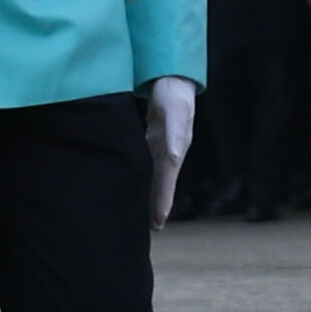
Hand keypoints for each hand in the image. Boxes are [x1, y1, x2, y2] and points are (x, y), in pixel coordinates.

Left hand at [142, 77, 196, 222]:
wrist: (172, 81)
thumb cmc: (174, 97)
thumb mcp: (175, 115)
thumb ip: (174, 137)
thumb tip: (173, 159)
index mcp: (176, 150)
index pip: (167, 180)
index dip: (162, 202)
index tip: (158, 223)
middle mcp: (170, 153)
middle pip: (162, 184)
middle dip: (157, 206)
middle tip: (152, 230)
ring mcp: (162, 148)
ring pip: (155, 177)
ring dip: (150, 196)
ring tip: (143, 217)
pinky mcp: (153, 142)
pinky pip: (148, 166)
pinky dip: (143, 179)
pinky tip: (134, 187)